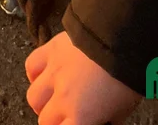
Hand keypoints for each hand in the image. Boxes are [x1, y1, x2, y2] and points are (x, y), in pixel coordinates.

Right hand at [25, 32, 141, 123]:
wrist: (123, 40)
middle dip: (55, 121)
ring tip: (53, 98)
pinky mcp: (50, 50)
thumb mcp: (121, 111)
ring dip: (43, 101)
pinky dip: (35, 74)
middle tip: (67, 116)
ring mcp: (53, 73)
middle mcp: (62, 98)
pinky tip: (45, 76)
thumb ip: (105, 120)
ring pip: (33, 97)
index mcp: (81, 117)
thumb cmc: (126, 78)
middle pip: (45, 120)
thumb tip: (99, 120)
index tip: (73, 123)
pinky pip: (31, 66)